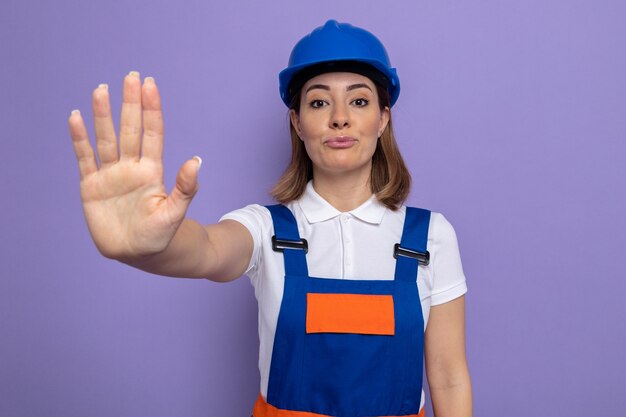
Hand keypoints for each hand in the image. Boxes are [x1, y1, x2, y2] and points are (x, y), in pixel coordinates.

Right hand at [68, 72, 200, 260]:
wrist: (138, 253)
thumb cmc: (160, 235)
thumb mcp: (175, 213)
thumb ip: (185, 188)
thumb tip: (196, 160)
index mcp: (152, 171)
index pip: (152, 133)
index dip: (151, 110)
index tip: (150, 85)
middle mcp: (131, 167)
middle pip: (130, 129)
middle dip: (130, 103)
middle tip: (131, 76)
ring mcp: (111, 174)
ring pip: (106, 138)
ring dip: (102, 115)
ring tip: (101, 89)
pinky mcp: (91, 186)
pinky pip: (84, 158)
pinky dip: (79, 139)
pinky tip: (76, 117)